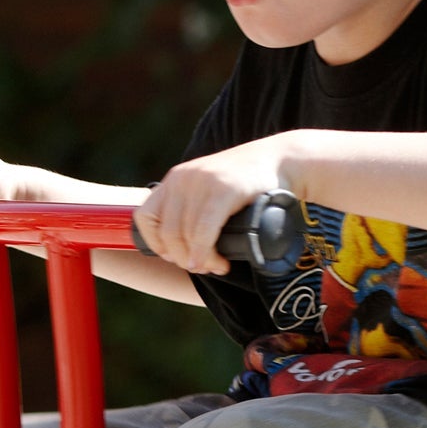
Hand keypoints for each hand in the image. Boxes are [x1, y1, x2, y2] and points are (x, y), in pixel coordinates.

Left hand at [131, 137, 294, 275]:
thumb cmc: (247, 183)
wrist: (281, 160)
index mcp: (175, 179)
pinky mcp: (224, 190)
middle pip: (167, 233)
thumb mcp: (210, 188)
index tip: (176, 257)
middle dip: (182, 259)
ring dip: (200, 260)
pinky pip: (204, 230)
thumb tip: (178, 247)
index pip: (145, 218)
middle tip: (204, 267)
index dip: (156, 245)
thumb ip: (192, 207)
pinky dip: (206, 252)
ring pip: (185, 236)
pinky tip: (217, 261)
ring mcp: (202, 182)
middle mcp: (182, 178)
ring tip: (217, 265)